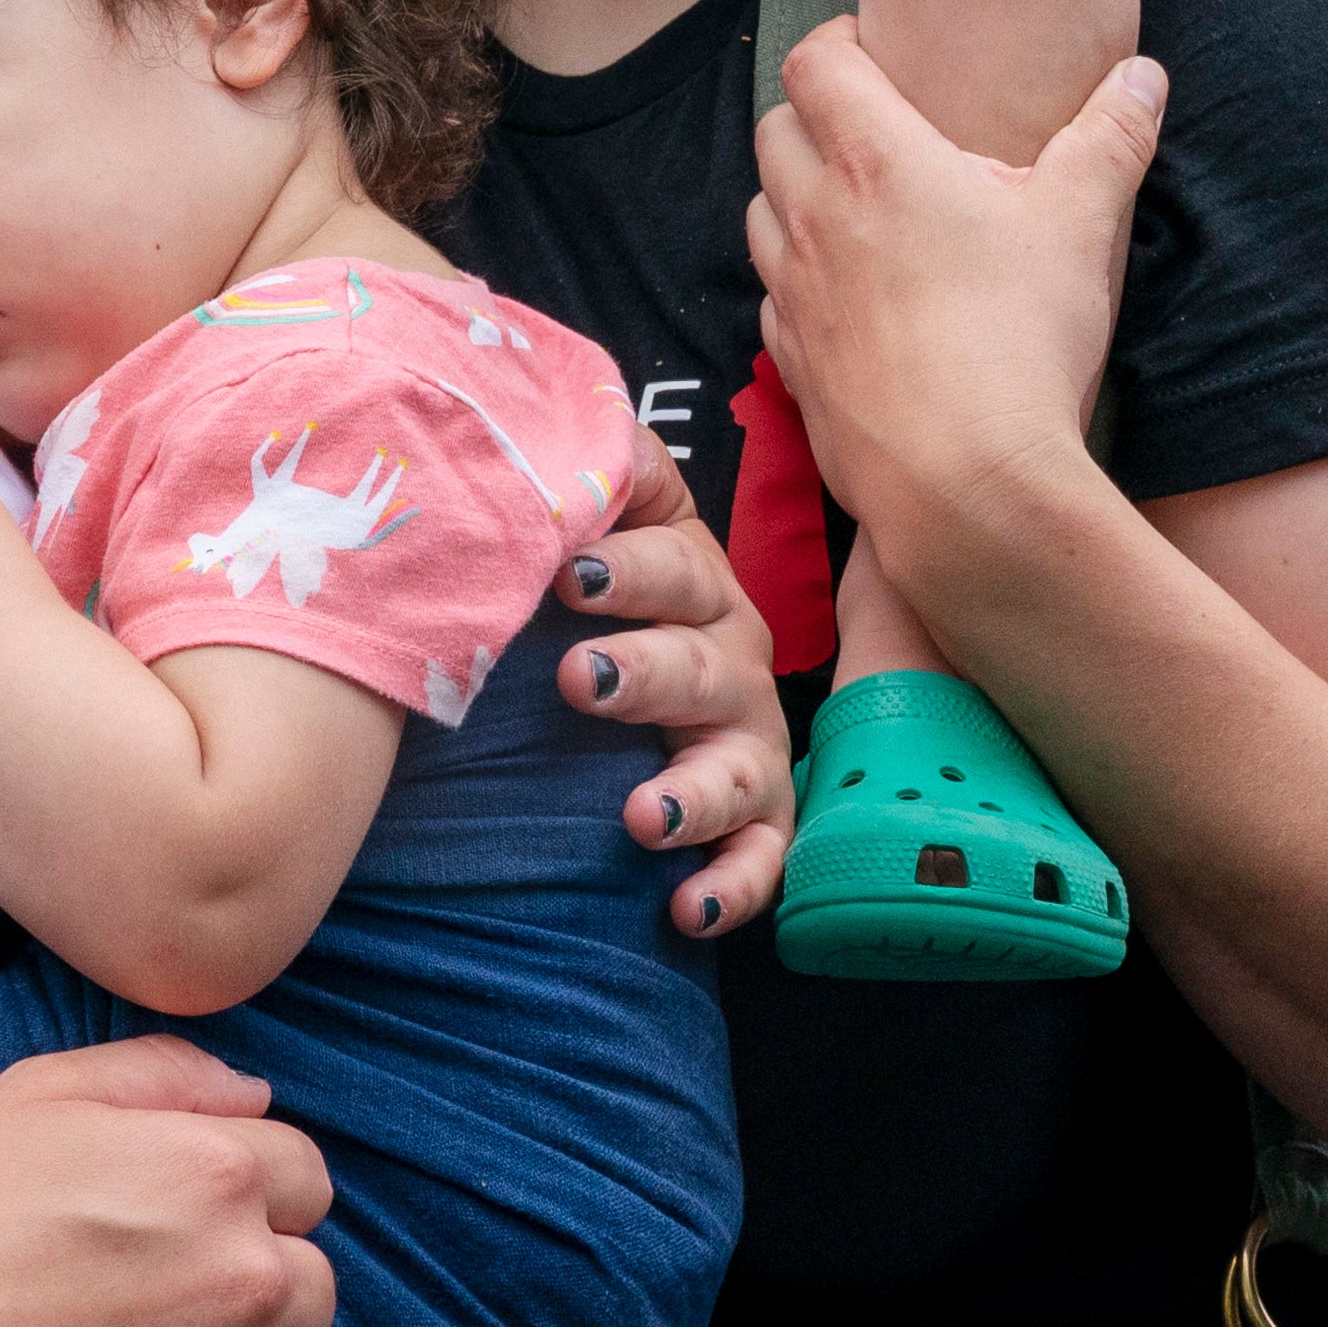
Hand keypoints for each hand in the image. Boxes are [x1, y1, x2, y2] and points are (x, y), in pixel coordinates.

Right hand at [0, 1038, 339, 1326]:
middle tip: (157, 1322)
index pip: (307, 1183)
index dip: (248, 1207)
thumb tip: (258, 1094)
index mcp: (217, 1172)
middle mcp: (246, 1278)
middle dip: (253, 1300)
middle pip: (316, 1289)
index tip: (179, 1240)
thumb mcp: (36, 1095)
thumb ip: (161, 1072)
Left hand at [549, 467, 791, 938]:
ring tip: (641, 817)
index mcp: (690, 581)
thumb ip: (591, 469)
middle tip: (576, 680)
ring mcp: (747, 743)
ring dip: (694, 793)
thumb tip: (579, 418)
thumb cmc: (596, 587)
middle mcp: (730, 658)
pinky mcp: (753, 821)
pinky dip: (734, 886)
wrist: (607, 683)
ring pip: (738, 767)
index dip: (625, 566)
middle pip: (702, 661)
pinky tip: (688, 909)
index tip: (565, 574)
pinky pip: (762, 859)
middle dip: (645, 671)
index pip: (672, 562)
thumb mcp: (591, 517)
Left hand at [744, 28, 1169, 551]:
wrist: (965, 484)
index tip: (874, 51)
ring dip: (796, 197)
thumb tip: (1142, 73)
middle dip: (814, 117)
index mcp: (877, 161)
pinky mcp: (791, 360)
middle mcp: (816, 216)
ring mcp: (793, 292)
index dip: (837, 43)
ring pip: (762, 212)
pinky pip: (774, 297)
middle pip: (776, 129)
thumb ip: (1111, 137)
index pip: (815, 62)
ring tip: (859, 213)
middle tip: (873, 131)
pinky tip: (853, 299)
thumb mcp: (1082, 225)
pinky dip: (799, 281)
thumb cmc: (1021, 341)